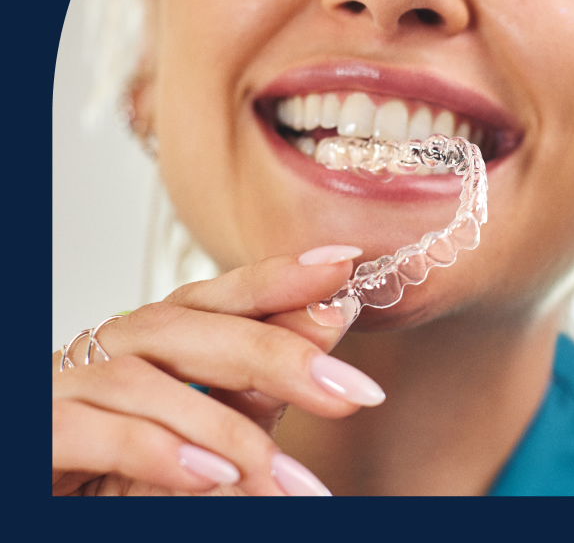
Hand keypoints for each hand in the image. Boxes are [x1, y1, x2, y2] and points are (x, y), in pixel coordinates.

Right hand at [52, 245, 382, 495]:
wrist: (58, 495)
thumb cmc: (131, 462)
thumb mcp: (214, 427)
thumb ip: (262, 382)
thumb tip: (330, 318)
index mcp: (161, 335)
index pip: (222, 293)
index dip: (279, 274)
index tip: (341, 263)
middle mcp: (114, 345)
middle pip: (190, 326)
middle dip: (275, 354)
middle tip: (348, 390)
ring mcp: (69, 382)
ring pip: (144, 378)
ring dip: (224, 429)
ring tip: (283, 476)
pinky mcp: (40, 429)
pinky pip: (95, 429)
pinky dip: (158, 451)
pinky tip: (212, 479)